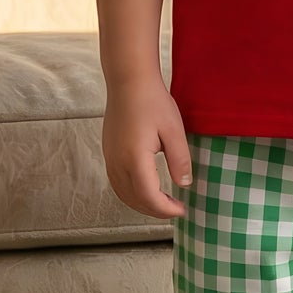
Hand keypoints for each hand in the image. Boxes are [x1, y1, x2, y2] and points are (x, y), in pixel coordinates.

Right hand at [102, 76, 192, 217]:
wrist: (129, 81)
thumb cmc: (153, 102)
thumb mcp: (174, 131)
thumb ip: (180, 160)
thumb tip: (184, 185)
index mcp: (135, 159)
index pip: (149, 197)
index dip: (165, 209)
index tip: (182, 210)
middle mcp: (118, 163)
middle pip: (134, 200)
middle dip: (155, 210)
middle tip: (176, 209)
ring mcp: (110, 158)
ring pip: (122, 194)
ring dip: (142, 204)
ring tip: (163, 203)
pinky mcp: (108, 152)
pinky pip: (117, 183)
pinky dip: (131, 194)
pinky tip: (145, 190)